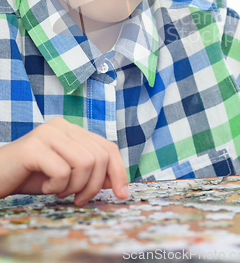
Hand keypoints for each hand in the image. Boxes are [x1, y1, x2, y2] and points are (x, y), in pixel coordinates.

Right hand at [0, 118, 127, 205]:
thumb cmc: (31, 175)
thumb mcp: (67, 174)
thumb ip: (90, 172)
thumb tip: (117, 182)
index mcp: (72, 129)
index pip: (108, 147)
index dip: (119, 171)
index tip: (122, 194)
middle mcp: (62, 126)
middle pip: (99, 157)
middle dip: (94, 185)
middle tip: (77, 199)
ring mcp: (47, 133)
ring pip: (84, 163)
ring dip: (74, 186)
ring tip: (58, 191)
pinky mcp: (33, 146)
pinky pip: (62, 171)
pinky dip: (56, 187)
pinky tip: (44, 186)